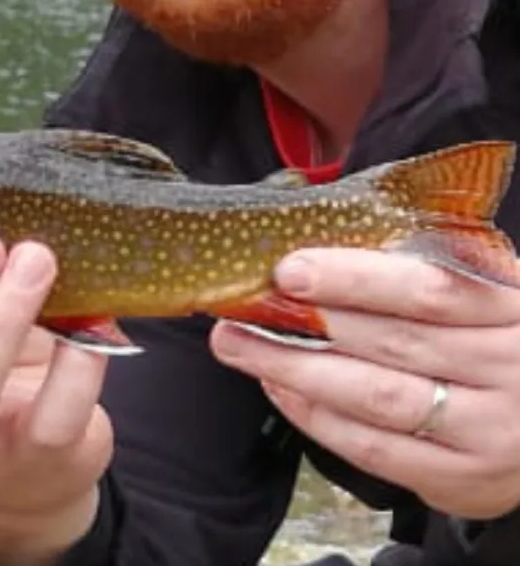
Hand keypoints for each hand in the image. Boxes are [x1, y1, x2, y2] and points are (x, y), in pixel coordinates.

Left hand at [210, 247, 519, 519]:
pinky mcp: (462, 478)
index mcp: (511, 308)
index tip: (290, 269)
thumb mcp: (483, 297)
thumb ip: (422, 272)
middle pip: (393, 344)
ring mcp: (488, 430)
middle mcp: (508, 369)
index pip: (428, 289)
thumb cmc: (496, 343)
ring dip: (295, 369)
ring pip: (375, 398)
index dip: (355, 279)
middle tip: (238, 308)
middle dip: (305, 324)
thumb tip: (318, 253)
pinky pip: (373, 447)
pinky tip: (280, 388)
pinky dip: (316, 416)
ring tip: (238, 346)